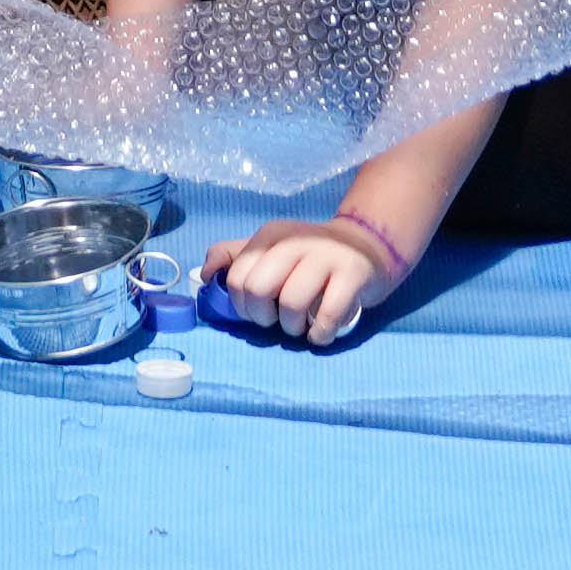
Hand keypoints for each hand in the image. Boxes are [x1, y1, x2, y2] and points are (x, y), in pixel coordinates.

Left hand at [209, 211, 397, 347]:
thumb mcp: (271, 248)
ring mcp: (327, 256)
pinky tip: (319, 333)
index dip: (241, 305)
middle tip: (277, 321)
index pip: (237, 277)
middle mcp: (296, 241)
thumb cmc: (310, 257)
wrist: (367, 247)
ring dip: (292, 328)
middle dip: (263, 317)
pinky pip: (328, 314)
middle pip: (259, 289)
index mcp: (270, 235)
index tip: (257, 312)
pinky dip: (319, 334)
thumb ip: (235, 256)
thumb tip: (203, 274)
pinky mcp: (353, 275)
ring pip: (292, 304)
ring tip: (300, 328)